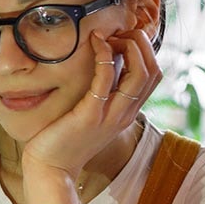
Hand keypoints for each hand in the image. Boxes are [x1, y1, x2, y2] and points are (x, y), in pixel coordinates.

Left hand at [20, 29, 161, 183]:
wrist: (51, 169)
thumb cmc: (65, 140)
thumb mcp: (91, 115)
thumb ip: (102, 95)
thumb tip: (104, 64)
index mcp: (127, 113)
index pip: (153, 75)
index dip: (144, 51)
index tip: (122, 39)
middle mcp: (124, 114)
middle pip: (153, 71)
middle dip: (141, 44)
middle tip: (118, 33)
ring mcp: (110, 115)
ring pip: (140, 73)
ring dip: (129, 46)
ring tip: (108, 36)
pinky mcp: (90, 115)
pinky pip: (106, 79)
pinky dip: (105, 56)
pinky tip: (95, 43)